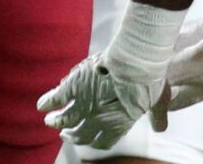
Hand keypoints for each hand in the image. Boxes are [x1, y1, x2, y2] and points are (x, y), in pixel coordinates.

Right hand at [37, 51, 166, 149]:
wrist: (136, 61)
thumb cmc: (149, 81)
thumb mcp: (157, 102)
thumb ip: (157, 116)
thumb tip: (161, 128)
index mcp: (117, 124)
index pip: (102, 141)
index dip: (95, 141)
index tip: (90, 139)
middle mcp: (98, 118)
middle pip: (80, 135)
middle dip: (72, 136)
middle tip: (65, 134)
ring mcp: (84, 103)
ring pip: (65, 119)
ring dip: (56, 121)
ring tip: (50, 121)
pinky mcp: (74, 87)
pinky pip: (55, 98)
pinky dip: (47, 102)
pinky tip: (41, 105)